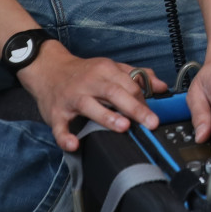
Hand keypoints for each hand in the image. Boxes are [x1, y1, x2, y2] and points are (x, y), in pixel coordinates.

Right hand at [19, 49, 163, 151]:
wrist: (48, 69)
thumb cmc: (84, 72)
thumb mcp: (110, 67)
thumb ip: (137, 75)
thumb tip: (162, 86)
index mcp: (104, 71)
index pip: (129, 85)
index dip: (143, 100)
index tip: (155, 116)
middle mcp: (89, 83)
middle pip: (114, 92)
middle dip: (134, 108)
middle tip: (150, 122)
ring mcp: (71, 98)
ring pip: (89, 106)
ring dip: (106, 116)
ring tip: (124, 127)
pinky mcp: (56, 113)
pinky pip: (60, 126)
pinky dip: (65, 136)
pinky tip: (74, 144)